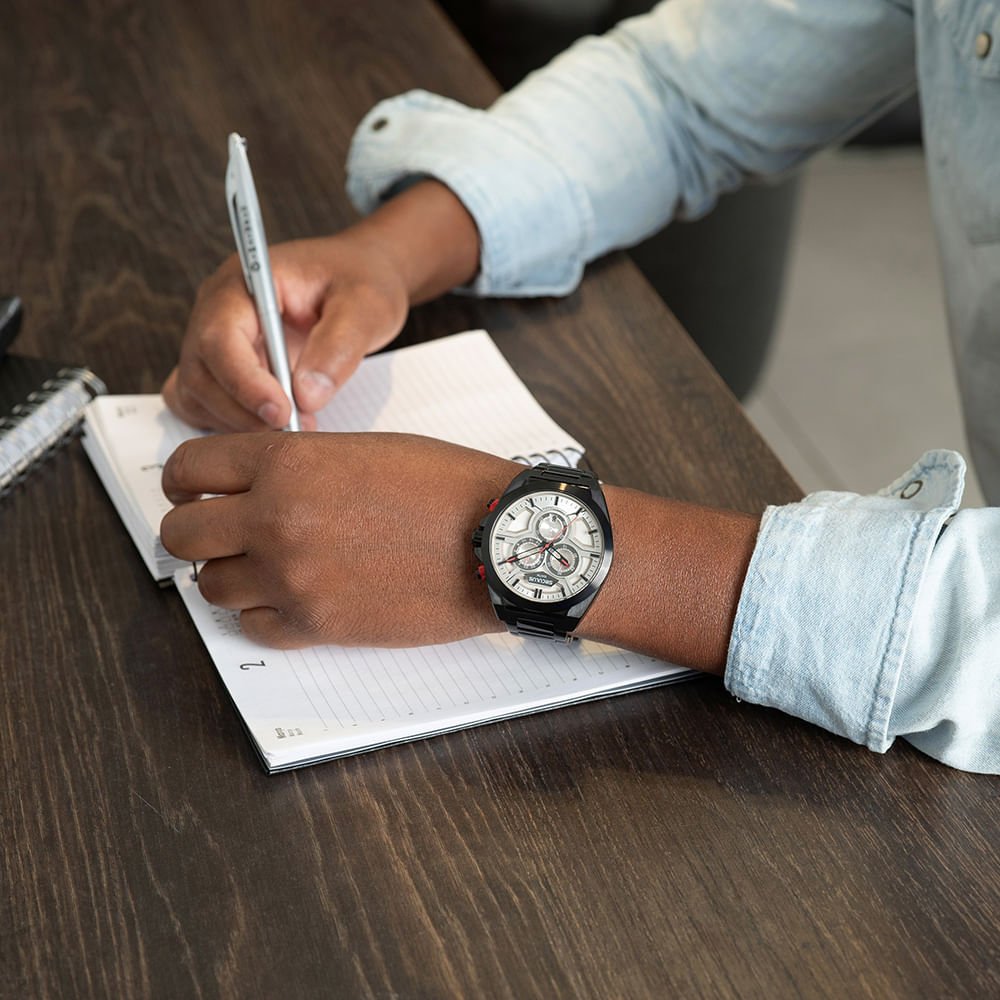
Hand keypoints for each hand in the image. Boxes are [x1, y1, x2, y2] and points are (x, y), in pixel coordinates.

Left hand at [160, 432, 517, 648]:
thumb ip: (298, 463)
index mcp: (287, 461)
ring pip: (211, 586)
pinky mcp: (317, 624)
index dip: (185, 481)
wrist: (496, 541)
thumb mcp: (363, 448)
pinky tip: (295, 598)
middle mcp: (276, 518)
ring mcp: (292, 576)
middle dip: (195, 532)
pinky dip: (265, 614)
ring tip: (266, 568)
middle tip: (220, 534)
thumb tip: (257, 485)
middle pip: (182, 534)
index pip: (190, 468)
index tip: (192, 491)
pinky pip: (253, 627)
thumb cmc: (446, 486)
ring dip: (232, 576)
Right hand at [163, 180, 480, 432]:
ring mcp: (215, 338)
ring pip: (195, 394)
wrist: (366, 276)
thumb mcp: (369, 305)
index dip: (245, 383)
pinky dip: (229, 425)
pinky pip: (203, 403)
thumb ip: (340, 346)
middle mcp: (218, 307)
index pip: (221, 336)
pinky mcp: (225, 365)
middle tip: (300, 433)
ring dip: (237, 423)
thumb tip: (307, 394)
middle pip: (200, 373)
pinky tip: (276, 428)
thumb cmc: (366, 279)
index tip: (286, 415)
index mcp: (244, 280)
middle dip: (245, 411)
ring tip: (296, 431)